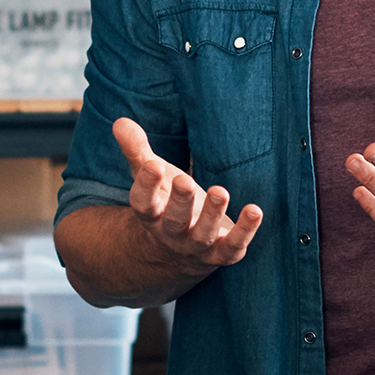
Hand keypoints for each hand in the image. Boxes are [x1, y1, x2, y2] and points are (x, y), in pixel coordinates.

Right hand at [113, 117, 262, 275]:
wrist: (180, 251)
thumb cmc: (166, 202)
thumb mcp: (152, 176)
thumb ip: (137, 150)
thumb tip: (120, 122)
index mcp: (152, 215)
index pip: (143, 204)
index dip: (146, 186)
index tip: (153, 165)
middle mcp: (171, 234)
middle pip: (173, 221)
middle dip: (180, 202)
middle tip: (184, 181)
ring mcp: (197, 247)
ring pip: (202, 235)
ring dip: (212, 215)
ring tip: (220, 192)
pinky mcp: (222, 253)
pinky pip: (233, 246)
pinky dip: (245, 231)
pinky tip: (254, 210)